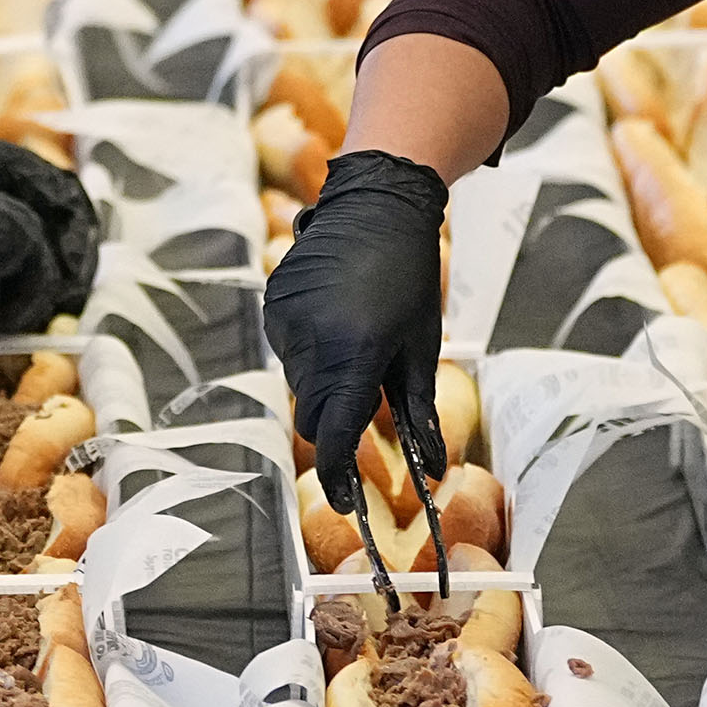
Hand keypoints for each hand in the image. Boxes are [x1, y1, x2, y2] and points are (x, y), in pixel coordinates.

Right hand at [265, 149, 454, 519]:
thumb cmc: (409, 276)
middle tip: (365, 400)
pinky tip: (335, 320)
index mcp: (355, 353)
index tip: (347, 502)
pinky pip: (289, 352)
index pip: (337, 434)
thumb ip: (419, 410)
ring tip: (356, 341)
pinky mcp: (274, 307)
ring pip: (300, 385)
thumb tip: (432, 468)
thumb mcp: (421, 345)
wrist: (376, 204)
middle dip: (336, 424)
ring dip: (325, 383)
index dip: (339, 476)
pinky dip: (310, 353)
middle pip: (313, 417)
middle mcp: (312, 342)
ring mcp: (286, 323)